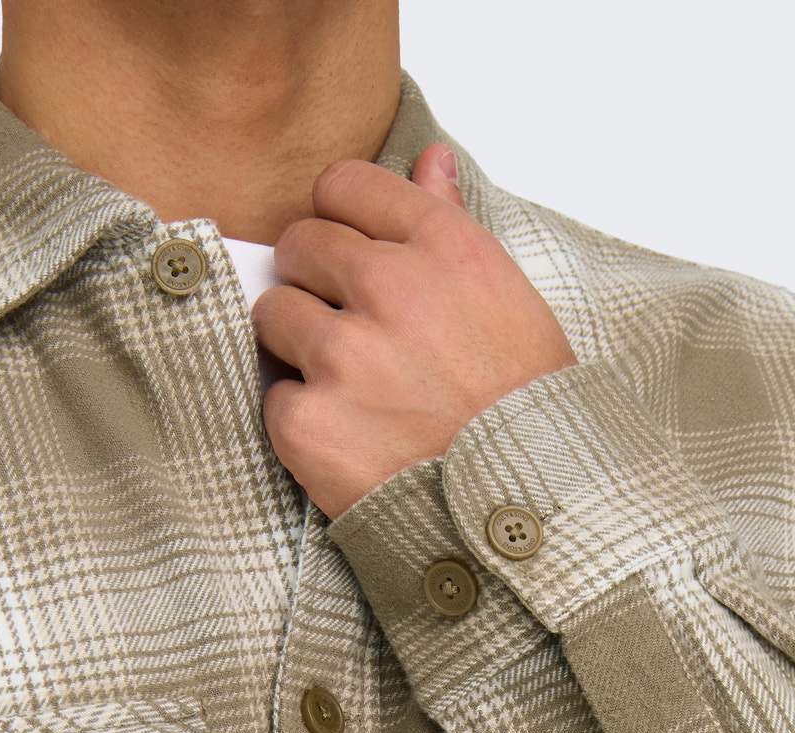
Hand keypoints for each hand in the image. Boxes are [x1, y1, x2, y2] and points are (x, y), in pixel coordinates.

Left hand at [252, 144, 576, 519]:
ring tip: (354, 391)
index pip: (343, 185)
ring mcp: (343, 355)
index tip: (348, 257)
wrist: (520, 511)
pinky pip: (275, 398)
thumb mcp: (507, 301)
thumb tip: (430, 158)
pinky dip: (302, 423)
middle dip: (312, 282)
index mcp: (442, 247)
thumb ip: (451, 223)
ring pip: (273, 315)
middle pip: (299, 244)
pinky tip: (352, 441)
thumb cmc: (520, 409)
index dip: (338, 221)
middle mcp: (389, 287)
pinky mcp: (308, 420)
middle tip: (351, 334)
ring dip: (300, 349)